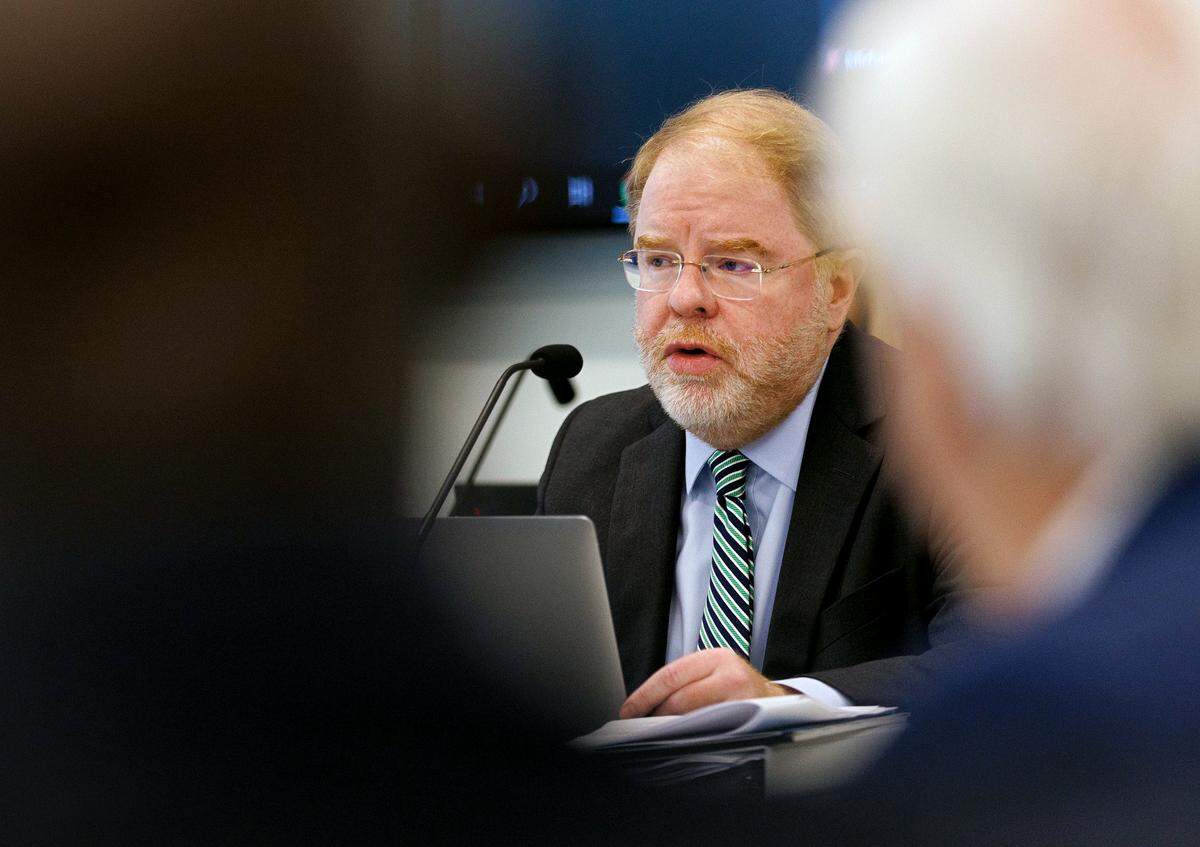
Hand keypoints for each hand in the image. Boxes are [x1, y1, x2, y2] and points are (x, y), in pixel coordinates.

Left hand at [619, 648, 791, 717]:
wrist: (776, 702)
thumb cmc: (737, 687)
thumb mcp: (713, 672)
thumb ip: (685, 680)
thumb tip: (647, 703)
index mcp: (714, 657)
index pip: (670, 675)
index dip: (645, 695)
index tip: (628, 710)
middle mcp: (729, 672)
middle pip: (680, 696)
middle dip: (656, 714)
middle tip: (640, 725)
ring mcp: (741, 696)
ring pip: (694, 715)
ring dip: (671, 726)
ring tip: (656, 732)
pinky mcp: (748, 717)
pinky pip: (712, 729)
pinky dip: (692, 734)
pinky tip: (682, 737)